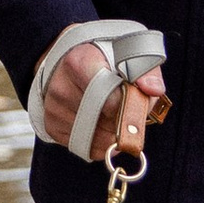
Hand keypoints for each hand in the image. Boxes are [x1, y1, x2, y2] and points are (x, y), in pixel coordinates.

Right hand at [42, 41, 167, 164]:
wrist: (72, 60)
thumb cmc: (106, 58)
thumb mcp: (131, 54)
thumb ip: (146, 71)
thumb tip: (152, 90)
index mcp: (79, 62)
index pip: (111, 99)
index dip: (130, 105)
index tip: (137, 99)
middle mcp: (61, 87)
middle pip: (106, 122)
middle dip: (124, 121)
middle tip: (130, 109)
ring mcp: (54, 109)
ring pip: (98, 139)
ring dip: (115, 133)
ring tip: (114, 112)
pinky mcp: (52, 126)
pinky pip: (87, 148)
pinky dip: (102, 142)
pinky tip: (103, 123)